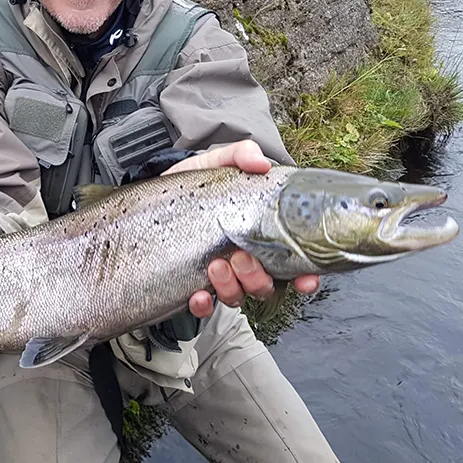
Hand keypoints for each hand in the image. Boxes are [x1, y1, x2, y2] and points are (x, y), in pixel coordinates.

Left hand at [161, 140, 319, 318]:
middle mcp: (244, 260)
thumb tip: (261, 164)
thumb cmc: (197, 181)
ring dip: (231, 287)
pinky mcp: (190, 283)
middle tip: (240, 257)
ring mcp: (219, 275)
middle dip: (258, 278)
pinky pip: (202, 305)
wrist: (157, 193)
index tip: (305, 278)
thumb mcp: (217, 163)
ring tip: (215, 265)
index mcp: (260, 235)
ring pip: (238, 296)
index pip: (293, 263)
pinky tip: (196, 294)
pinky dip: (202, 304)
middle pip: (265, 285)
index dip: (305, 277)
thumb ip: (240, 156)